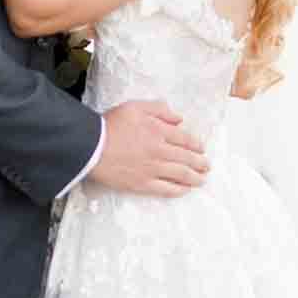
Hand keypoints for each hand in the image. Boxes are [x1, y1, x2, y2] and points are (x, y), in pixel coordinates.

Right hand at [92, 101, 209, 197]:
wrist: (91, 148)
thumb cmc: (110, 126)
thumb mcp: (135, 107)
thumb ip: (159, 110)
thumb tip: (179, 118)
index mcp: (159, 131)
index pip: (185, 139)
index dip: (196, 145)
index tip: (202, 149)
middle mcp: (160, 151)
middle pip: (187, 158)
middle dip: (200, 163)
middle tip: (206, 166)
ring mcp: (152, 169)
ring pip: (180, 175)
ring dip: (194, 178)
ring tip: (202, 180)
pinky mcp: (142, 184)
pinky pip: (166, 189)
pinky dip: (178, 190)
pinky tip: (184, 190)